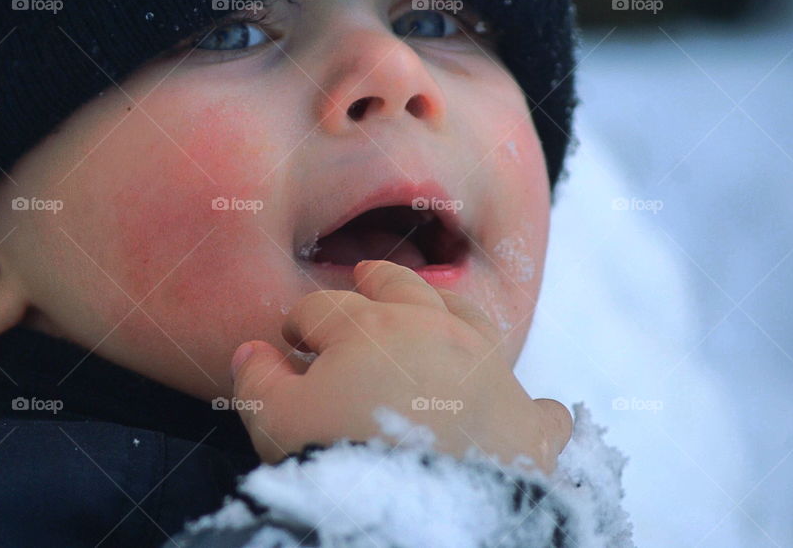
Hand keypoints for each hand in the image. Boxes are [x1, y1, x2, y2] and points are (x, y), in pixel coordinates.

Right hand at [229, 260, 572, 474]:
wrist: (414, 517)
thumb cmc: (338, 462)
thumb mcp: (274, 423)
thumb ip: (258, 381)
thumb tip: (253, 352)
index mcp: (372, 328)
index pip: (326, 309)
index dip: (303, 321)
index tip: (292, 336)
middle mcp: (438, 334)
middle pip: (404, 287)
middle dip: (378, 279)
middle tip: (366, 275)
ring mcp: (491, 374)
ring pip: (473, 320)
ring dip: (451, 308)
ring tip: (438, 305)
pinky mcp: (528, 425)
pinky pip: (540, 409)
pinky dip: (532, 410)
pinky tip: (528, 413)